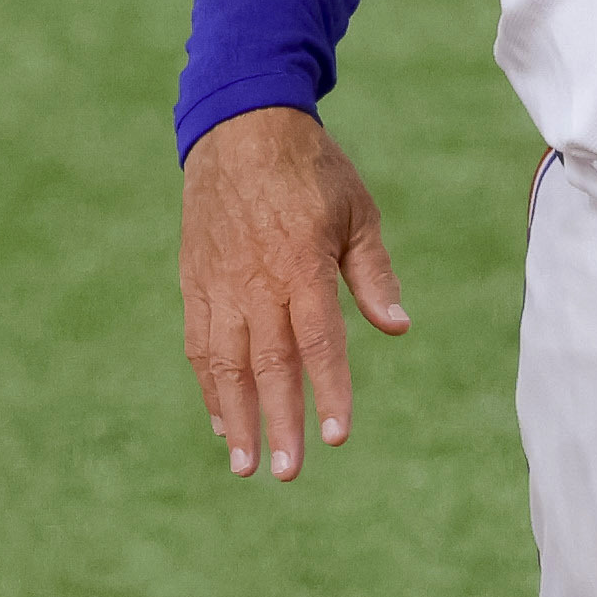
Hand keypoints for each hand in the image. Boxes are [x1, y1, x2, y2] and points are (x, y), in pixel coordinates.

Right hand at [177, 108, 409, 484]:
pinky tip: (222, 420)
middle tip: (287, 472)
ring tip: (244, 464)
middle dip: (279, 422)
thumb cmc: (311, 169)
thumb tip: (399, 328)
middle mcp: (256, 282)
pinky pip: (199, 342)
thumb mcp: (356, 212)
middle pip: (269, 365)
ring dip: (236, 416)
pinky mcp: (196, 280)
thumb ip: (373, 274)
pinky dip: (209, 385)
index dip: (330, 391)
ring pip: (225, 363)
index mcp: (302, 265)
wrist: (240, 124)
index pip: (318, 342)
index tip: (338, 436)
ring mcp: (220, 283)